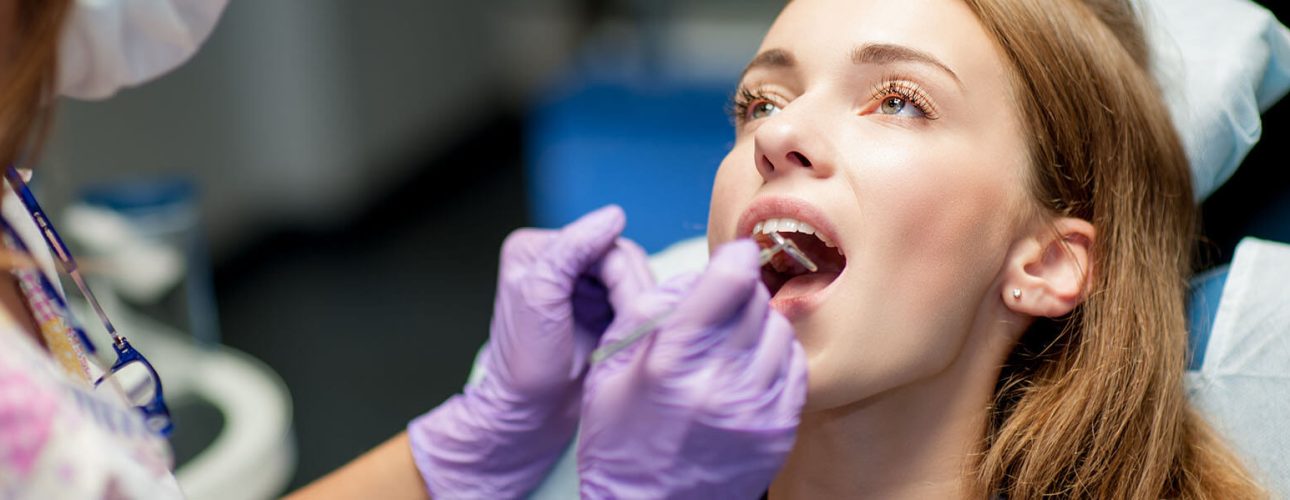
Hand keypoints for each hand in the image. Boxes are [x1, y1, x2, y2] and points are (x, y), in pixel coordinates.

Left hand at [407, 205, 653, 498]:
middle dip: (630, 295)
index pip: (602, 243)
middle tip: (622, 332)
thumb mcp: (540, 296)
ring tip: (620, 337)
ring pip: (635, 279)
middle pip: (623, 258)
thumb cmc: (527, 361)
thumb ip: (572, 249)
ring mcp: (582, 284)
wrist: (530, 413)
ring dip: (635, 308)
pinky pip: (636, 298)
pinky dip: (636, 317)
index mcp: (537, 248)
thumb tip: (615, 215)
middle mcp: (560, 259)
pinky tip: (624, 336)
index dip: (621, 277)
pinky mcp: (600, 306)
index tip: (622, 316)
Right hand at [577, 240, 807, 498]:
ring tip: (730, 341)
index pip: (730, 281)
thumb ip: (651, 309)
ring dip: (759, 323)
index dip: (736, 257)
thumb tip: (702, 271)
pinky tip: (748, 366)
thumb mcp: (611, 366)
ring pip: (780, 330)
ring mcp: (755, 409)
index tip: (736, 253)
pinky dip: (775, 355)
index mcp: (671, 363)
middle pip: (757, 301)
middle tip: (721, 304)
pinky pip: (794, 366)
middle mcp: (720, 384)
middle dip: (741, 291)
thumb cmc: (620, 438)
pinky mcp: (779, 429)